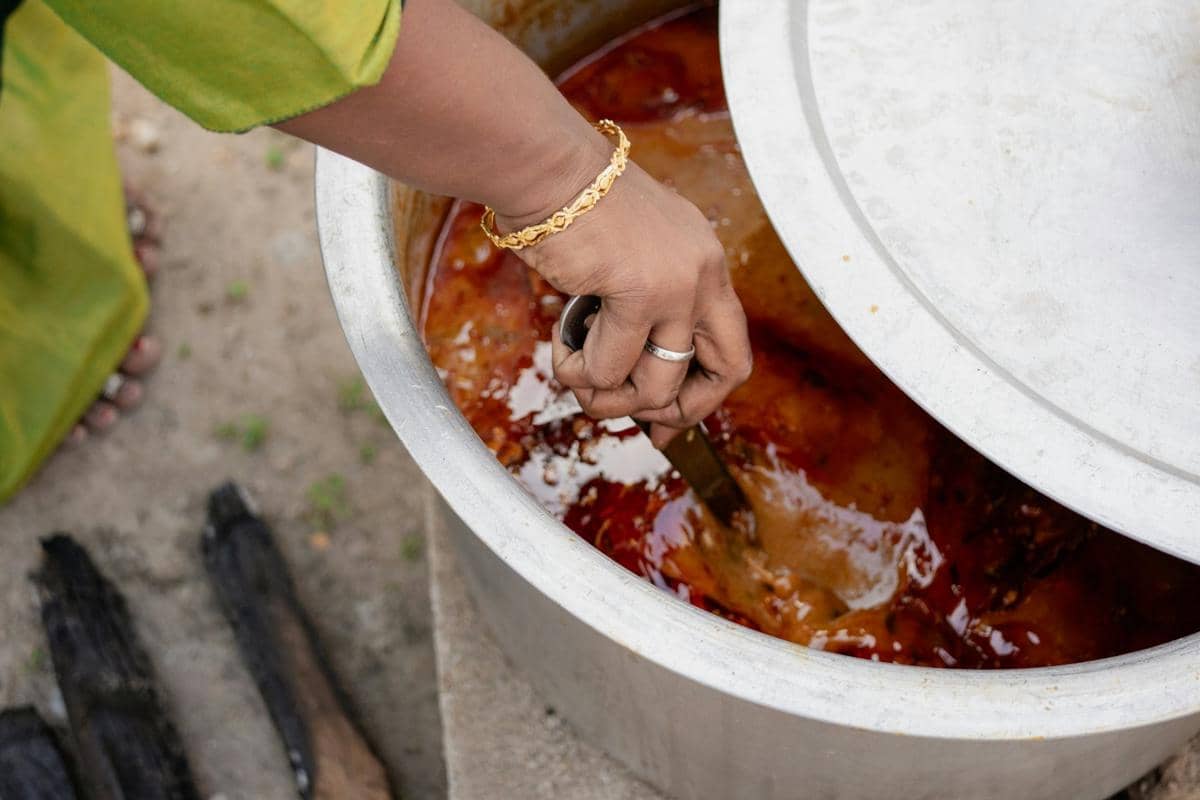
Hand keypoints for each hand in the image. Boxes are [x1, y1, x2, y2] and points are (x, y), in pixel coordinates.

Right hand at [494, 158, 752, 446]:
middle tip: (629, 412)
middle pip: (726, 372)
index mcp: (705, 262)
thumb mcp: (628, 253)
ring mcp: (679, 285)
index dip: (703, 395)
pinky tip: (561, 342)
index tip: (666, 419)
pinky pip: (608, 369)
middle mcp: (704, 274)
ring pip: (657, 386)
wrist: (545, 167)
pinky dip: (576, 369)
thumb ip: (641, 303)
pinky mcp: (641, 291)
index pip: (732, 347)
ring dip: (607, 395)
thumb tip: (628, 369)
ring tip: (577, 369)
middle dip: (678, 410)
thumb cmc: (570, 206)